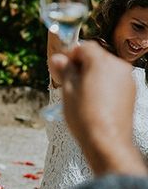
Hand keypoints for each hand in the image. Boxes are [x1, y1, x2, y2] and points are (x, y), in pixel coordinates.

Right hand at [49, 42, 145, 175]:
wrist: (107, 141)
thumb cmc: (85, 116)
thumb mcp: (67, 90)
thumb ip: (64, 69)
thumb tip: (57, 58)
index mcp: (102, 62)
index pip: (85, 47)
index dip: (70, 54)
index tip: (60, 66)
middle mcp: (118, 67)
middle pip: (96, 57)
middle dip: (80, 66)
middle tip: (65, 81)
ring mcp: (127, 80)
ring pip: (105, 70)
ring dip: (90, 76)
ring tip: (78, 95)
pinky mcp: (130, 93)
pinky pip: (112, 82)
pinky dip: (101, 86)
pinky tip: (91, 102)